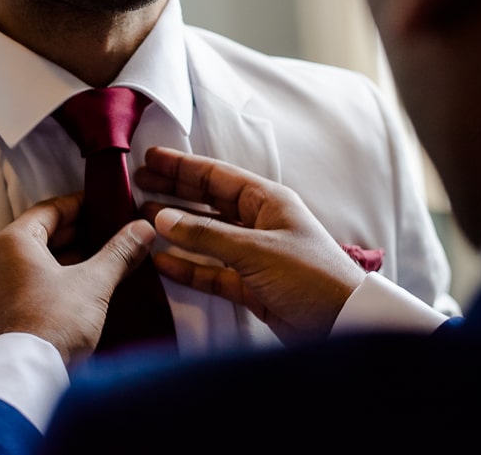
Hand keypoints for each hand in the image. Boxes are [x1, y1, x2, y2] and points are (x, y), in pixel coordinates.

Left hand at [0, 193, 155, 365]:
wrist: (27, 377)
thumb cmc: (49, 327)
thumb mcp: (94, 282)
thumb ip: (120, 252)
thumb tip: (140, 231)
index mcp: (12, 242)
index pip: (49, 209)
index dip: (80, 205)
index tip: (101, 205)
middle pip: (41, 235)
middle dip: (78, 233)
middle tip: (107, 232)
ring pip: (35, 261)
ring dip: (67, 258)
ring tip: (100, 261)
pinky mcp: (1, 314)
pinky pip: (28, 284)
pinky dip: (53, 279)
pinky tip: (80, 289)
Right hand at [136, 147, 366, 344]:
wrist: (342, 323)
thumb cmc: (310, 275)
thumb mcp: (256, 250)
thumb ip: (207, 235)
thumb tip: (161, 219)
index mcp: (267, 202)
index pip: (217, 176)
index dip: (183, 167)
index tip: (151, 157)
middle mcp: (258, 223)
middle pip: (208, 201)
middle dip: (174, 191)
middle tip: (138, 183)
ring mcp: (253, 254)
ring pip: (206, 236)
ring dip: (175, 228)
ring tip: (140, 218)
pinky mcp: (249, 285)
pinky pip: (210, 270)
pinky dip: (187, 265)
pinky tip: (160, 260)